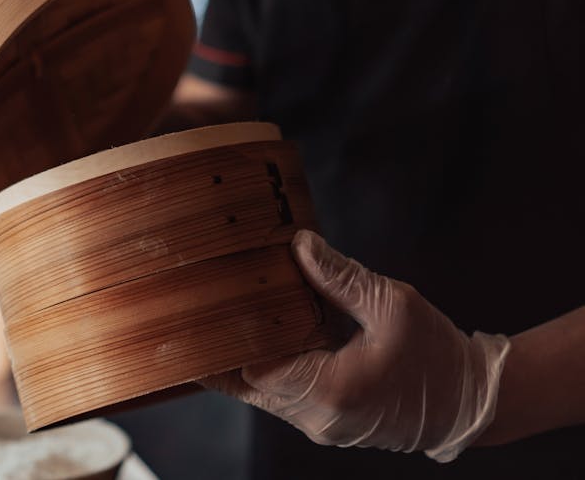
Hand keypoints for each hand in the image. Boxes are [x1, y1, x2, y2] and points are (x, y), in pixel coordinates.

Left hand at [203, 230, 510, 462]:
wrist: (468, 403)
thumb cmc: (437, 354)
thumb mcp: (392, 304)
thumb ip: (341, 276)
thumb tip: (299, 245)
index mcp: (332, 389)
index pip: (252, 368)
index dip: (225, 339)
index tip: (205, 309)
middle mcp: (318, 416)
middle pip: (248, 383)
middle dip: (225, 348)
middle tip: (200, 311)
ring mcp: (320, 424)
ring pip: (261, 392)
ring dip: (245, 357)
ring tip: (225, 317)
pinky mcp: (326, 421)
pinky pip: (281, 395)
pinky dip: (267, 366)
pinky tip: (263, 335)